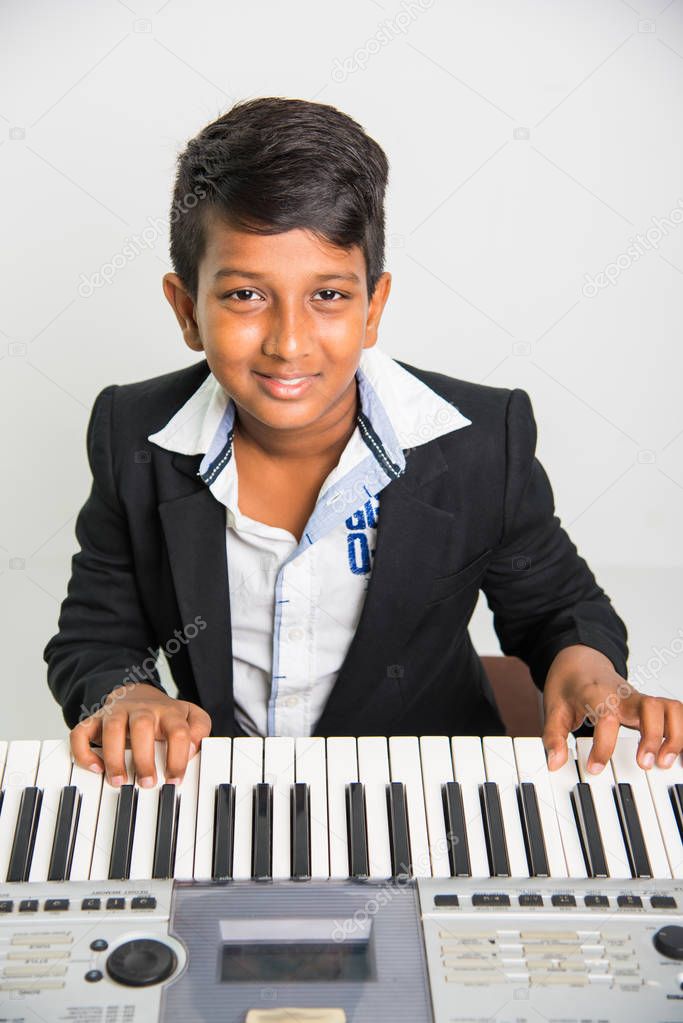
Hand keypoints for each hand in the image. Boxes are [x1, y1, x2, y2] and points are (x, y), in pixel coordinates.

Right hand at [70, 683, 211, 786]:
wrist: (136, 693)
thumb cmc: (165, 714)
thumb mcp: (190, 716)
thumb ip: (199, 729)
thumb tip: (193, 748)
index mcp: (168, 712)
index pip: (178, 731)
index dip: (178, 757)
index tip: (175, 780)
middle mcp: (142, 710)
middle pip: (143, 726)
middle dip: (144, 757)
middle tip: (147, 783)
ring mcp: (117, 713)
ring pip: (112, 728)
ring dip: (114, 757)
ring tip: (119, 781)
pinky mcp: (96, 720)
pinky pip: (81, 732)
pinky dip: (83, 750)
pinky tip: (95, 767)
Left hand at [542, 644, 682, 772]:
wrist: (580, 660)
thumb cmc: (569, 684)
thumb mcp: (553, 708)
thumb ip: (554, 736)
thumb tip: (555, 763)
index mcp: (597, 694)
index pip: (606, 717)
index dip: (603, 746)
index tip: (595, 768)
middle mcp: (623, 695)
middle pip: (650, 707)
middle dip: (652, 737)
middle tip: (644, 765)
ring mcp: (639, 699)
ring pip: (669, 708)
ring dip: (674, 735)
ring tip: (664, 762)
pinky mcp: (649, 706)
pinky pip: (674, 712)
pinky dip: (680, 730)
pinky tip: (676, 753)